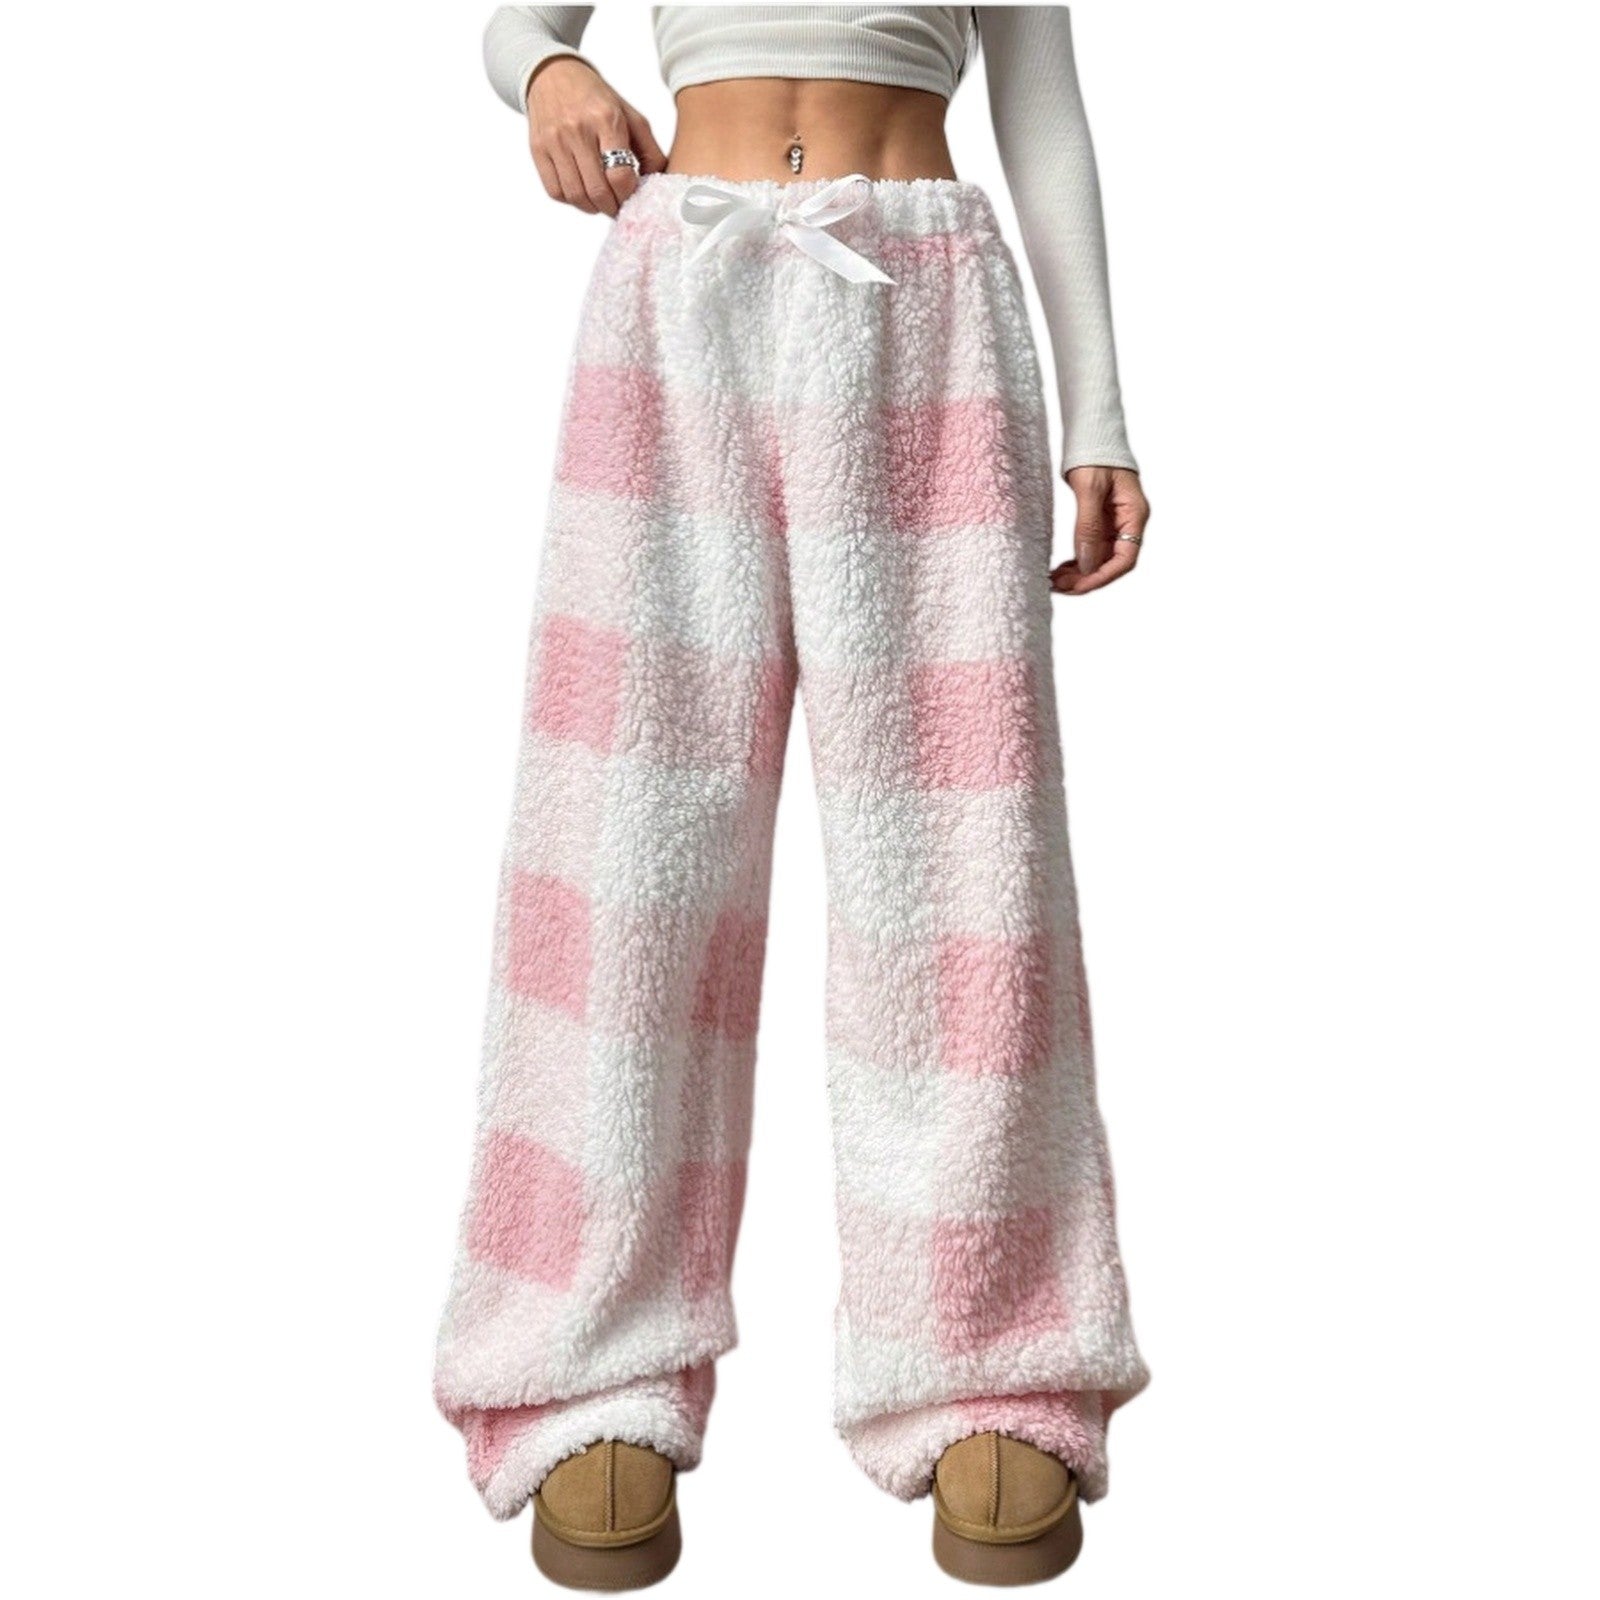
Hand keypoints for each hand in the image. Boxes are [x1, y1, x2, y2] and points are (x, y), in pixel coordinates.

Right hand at [525, 57, 667, 215]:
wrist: (552, 75)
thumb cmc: (596, 99)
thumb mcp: (630, 115)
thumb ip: (649, 150)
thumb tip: (658, 184)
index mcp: (606, 119)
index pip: (620, 175)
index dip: (628, 195)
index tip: (631, 197)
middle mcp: (578, 130)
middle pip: (597, 191)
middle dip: (612, 207)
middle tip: (618, 206)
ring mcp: (555, 141)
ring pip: (576, 196)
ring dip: (592, 207)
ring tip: (601, 200)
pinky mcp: (538, 150)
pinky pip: (556, 191)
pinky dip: (571, 200)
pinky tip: (581, 190)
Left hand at [1050, 466, 1149, 594]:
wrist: (1092, 433)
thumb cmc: (1095, 454)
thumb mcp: (1090, 489)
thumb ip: (1089, 526)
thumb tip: (1087, 564)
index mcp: (1134, 514)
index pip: (1125, 559)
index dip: (1102, 576)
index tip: (1078, 585)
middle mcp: (1128, 522)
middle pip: (1111, 562)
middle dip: (1087, 578)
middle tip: (1059, 586)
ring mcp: (1115, 522)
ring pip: (1100, 558)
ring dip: (1080, 572)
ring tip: (1056, 580)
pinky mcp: (1101, 520)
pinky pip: (1092, 547)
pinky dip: (1078, 560)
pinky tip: (1062, 568)